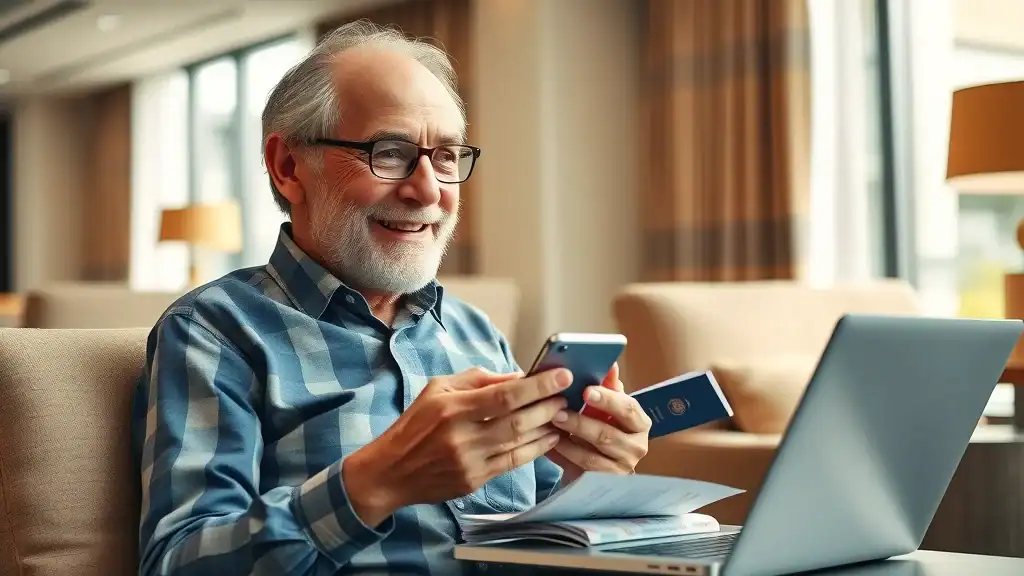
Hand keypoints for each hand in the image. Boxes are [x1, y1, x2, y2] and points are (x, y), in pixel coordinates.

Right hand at [343, 366, 572, 525]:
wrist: (390, 471)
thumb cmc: (415, 424)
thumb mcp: (438, 389)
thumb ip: (477, 379)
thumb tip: (516, 376)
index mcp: (452, 408)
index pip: (504, 395)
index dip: (537, 386)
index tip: (562, 375)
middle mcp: (462, 436)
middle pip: (517, 420)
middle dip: (548, 406)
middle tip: (567, 394)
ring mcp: (470, 462)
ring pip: (519, 443)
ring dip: (547, 428)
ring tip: (563, 414)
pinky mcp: (474, 481)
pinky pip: (513, 463)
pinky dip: (535, 449)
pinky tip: (549, 438)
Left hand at [547, 363, 650, 484]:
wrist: (601, 463)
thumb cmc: (605, 426)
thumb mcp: (609, 407)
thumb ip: (610, 386)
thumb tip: (610, 364)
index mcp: (640, 423)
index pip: (628, 409)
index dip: (608, 399)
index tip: (587, 390)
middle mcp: (636, 447)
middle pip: (606, 435)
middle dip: (580, 422)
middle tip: (557, 411)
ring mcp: (621, 469)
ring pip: (590, 455)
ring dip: (567, 439)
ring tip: (550, 425)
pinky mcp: (603, 483)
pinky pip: (579, 469)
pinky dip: (563, 455)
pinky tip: (549, 444)